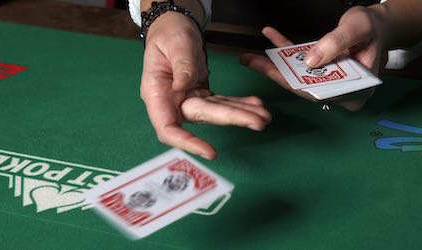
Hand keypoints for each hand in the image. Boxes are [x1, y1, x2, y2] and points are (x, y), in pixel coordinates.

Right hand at [141, 12, 270, 159]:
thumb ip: (180, 64)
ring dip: (241, 114)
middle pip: (202, 118)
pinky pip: (222, 102)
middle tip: (258, 121)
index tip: (210, 151)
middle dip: (231, 119)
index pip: (168, 128)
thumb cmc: (168, 34)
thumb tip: (183, 86)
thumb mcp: (174, 43)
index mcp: (157, 94)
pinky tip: (256, 104)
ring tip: (264, 115)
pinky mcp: (202, 95)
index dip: (187, 143)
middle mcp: (172, 102)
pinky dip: (239, 104)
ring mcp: (189, 100)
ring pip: (216, 112)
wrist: (174, 27)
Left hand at [241, 6, 388, 110]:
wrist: (380, 26)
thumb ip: (336, 44)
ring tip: (250, 56)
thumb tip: (311, 61)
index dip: (292, 84)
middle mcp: (339, 92)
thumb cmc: (374, 29)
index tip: (270, 72)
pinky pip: (301, 64)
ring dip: (275, 64)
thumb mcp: (358, 29)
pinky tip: (271, 36)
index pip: (318, 92)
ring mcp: (330, 83)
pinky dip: (286, 51)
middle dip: (275, 74)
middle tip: (249, 61)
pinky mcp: (323, 72)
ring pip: (299, 76)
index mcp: (354, 91)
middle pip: (303, 85)